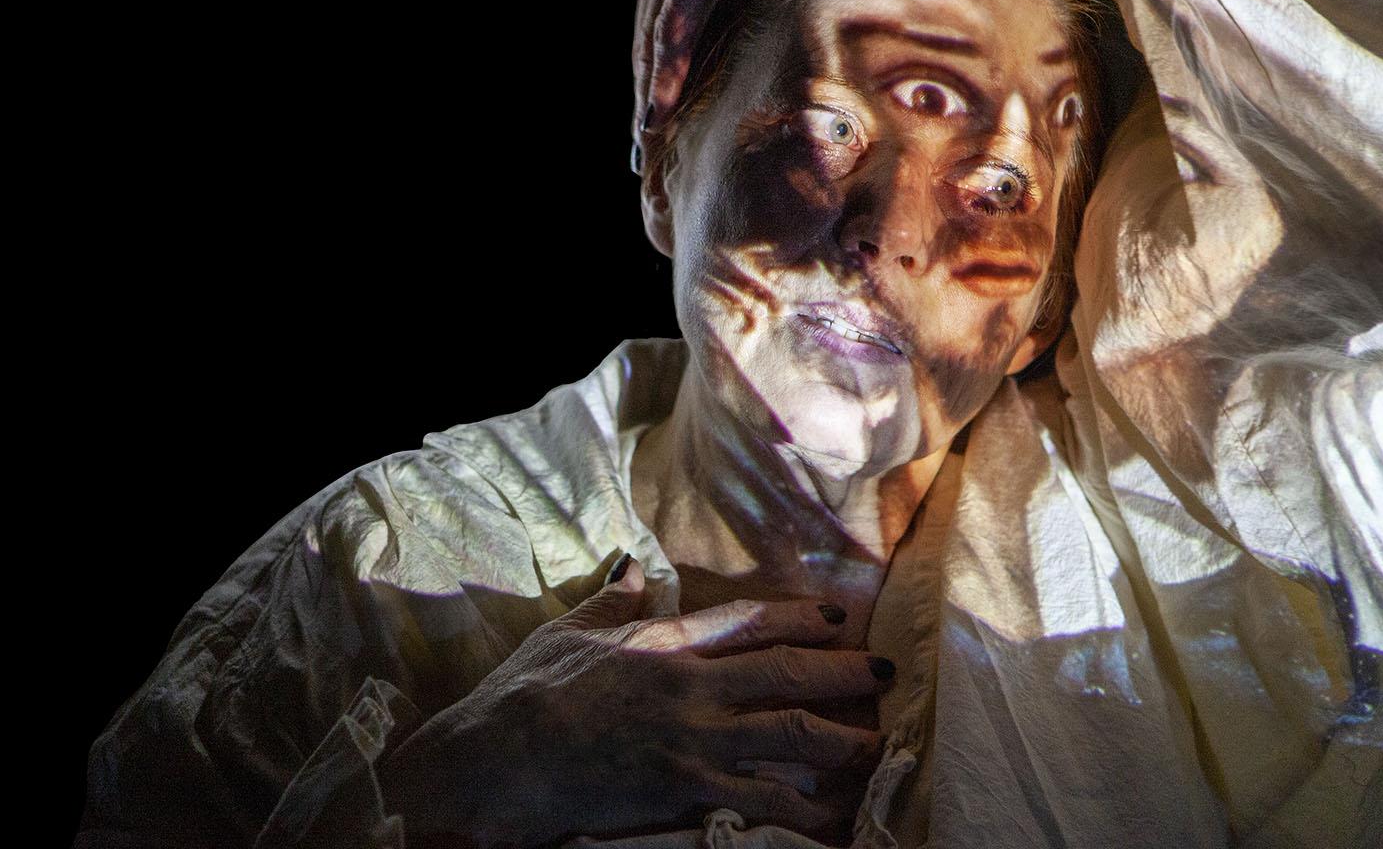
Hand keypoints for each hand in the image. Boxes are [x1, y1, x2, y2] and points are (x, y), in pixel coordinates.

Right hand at [379, 556, 889, 846]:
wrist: (497, 762)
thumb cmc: (524, 695)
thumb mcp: (568, 633)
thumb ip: (613, 602)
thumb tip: (636, 567)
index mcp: (662, 645)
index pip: (746, 622)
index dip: (799, 618)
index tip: (838, 618)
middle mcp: (689, 688)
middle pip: (784, 673)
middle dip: (842, 673)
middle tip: (885, 673)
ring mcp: (692, 741)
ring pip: (787, 734)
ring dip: (840, 739)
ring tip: (877, 743)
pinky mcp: (685, 791)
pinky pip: (759, 799)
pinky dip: (801, 808)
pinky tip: (832, 816)